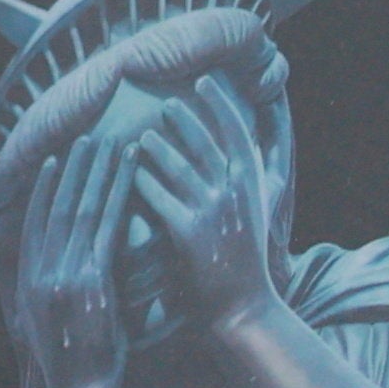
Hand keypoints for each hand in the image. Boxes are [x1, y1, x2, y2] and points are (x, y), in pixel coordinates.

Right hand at [1, 116, 141, 387]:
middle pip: (56, 209)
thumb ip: (54, 294)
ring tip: (108, 143)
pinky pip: (105, 230)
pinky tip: (124, 175)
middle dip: (71, 171)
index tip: (53, 162)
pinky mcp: (90, 284)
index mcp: (29, 281)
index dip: (42, 190)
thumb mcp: (53, 326)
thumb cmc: (76, 367)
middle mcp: (41, 272)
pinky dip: (114, 197)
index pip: (34, 224)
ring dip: (95, 174)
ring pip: (80, 212)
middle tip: (83, 137)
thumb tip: (62, 274)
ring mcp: (63, 275)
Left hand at [117, 77, 284, 352]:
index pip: (238, 133)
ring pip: (180, 167)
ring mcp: (214, 212)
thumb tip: (261, 137)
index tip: (203, 80)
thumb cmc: (246, 259)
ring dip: (157, 147)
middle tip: (163, 101)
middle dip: (184, 118)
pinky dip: (142, 182)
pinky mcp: (189, 233)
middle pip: (206, 143)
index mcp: (254, 186)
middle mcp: (236, 193)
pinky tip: (127, 172)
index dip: (220, 104)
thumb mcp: (261, 212)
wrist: (243, 307)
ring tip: (139, 136)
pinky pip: (160, 197)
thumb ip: (259, 175)